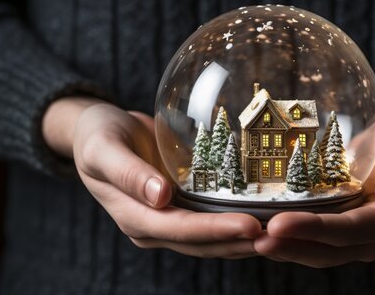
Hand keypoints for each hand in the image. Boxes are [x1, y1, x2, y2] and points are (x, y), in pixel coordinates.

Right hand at [43, 98, 261, 258]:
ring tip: (277, 233)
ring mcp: (166, 219)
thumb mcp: (103, 148)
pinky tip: (259, 219)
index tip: (250, 225)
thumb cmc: (97, 136)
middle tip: (277, 234)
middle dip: (238, 241)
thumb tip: (159, 196)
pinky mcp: (179, 208)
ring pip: (208, 240)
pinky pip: (209, 222)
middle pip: (200, 242)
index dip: (215, 230)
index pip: (179, 229)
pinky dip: (233, 225)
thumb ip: (127, 172)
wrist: (98, 133)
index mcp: (133, 216)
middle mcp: (152, 226)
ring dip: (241, 240)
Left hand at [254, 102, 374, 266]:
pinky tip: (265, 229)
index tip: (278, 224)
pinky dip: (291, 238)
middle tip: (255, 238)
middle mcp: (373, 237)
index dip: (313, 230)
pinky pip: (314, 238)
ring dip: (286, 247)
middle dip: (290, 246)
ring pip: (317, 251)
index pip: (347, 231)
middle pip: (327, 249)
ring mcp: (357, 235)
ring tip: (252, 239)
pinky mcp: (343, 225)